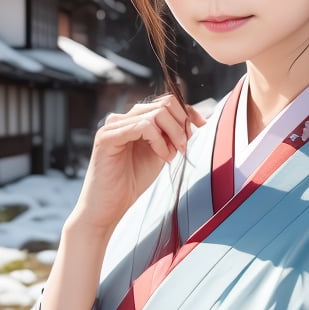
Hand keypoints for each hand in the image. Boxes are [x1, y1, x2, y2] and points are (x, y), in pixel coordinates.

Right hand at [70, 95, 205, 236]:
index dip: (187, 111)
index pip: (165, 102)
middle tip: (182, 148)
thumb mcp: (160, 154)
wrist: (109, 207)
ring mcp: (113, 125)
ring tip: (171, 155)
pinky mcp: (107, 136)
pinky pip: (143, 126)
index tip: (201, 125)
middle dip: (181, 125)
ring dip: (172, 135)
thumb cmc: (130, 183)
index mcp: (134, 120)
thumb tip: (193, 121)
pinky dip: (158, 141)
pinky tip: (161, 156)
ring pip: (156, 113)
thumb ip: (171, 137)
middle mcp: (123, 118)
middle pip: (163, 104)